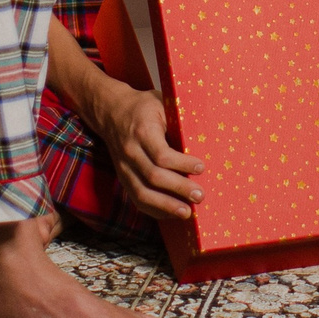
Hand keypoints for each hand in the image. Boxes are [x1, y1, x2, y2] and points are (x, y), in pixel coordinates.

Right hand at [85, 83, 205, 220]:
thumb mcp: (162, 103)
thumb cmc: (144, 107)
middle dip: (178, 188)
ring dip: (165, 206)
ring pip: (141, 193)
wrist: (111, 112)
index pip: (161, 154)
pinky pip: (136, 198)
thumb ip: (179, 119)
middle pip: (153, 176)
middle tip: (200, 195)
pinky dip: (154, 209)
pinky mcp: (122, 177)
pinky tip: (171, 214)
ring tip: (187, 213)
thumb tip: (207, 137)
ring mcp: (123, 167)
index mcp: (142, 131)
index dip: (182, 164)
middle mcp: (130, 151)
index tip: (201, 167)